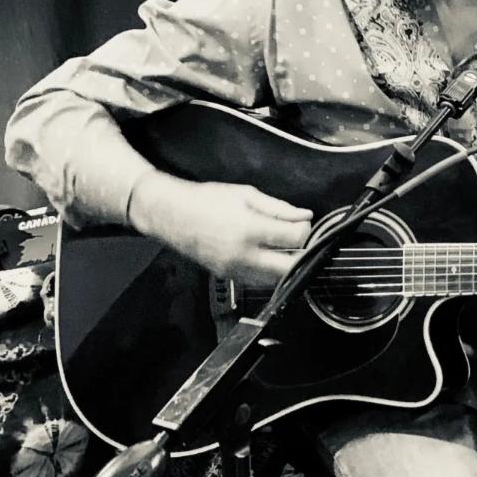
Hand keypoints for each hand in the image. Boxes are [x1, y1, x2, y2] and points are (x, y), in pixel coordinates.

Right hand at [128, 171, 312, 284]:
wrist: (171, 215)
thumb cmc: (208, 200)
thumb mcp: (247, 195)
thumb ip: (279, 208)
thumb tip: (306, 216)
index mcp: (249, 230)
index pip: (294, 239)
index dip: (306, 231)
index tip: (304, 224)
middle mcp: (243, 255)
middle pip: (289, 267)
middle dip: (302, 255)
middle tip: (303, 242)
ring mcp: (235, 270)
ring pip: (276, 279)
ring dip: (288, 266)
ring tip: (288, 248)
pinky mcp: (229, 277)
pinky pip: (259, 281)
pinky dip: (271, 272)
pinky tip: (271, 257)